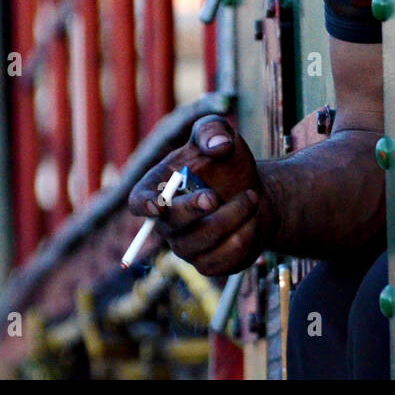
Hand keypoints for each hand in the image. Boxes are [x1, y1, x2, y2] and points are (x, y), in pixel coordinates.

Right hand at [127, 115, 275, 275]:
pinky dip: (245, 235)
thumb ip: (213, 130)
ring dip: (233, 216)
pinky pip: (223, 259)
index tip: (158, 205)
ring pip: (201, 241)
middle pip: (169, 224)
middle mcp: (167, 223)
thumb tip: (217, 146)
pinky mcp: (209, 265)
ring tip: (252, 197)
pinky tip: (252, 218)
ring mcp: (186, 247)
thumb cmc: (229, 164)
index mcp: (160, 188)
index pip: (138, 202)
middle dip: (192, 209)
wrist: (256, 195)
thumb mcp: (223, 135)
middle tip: (214, 195)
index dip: (144, 205)